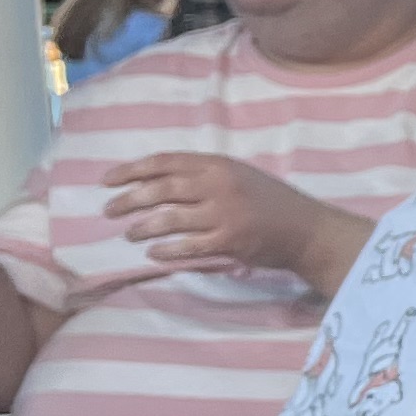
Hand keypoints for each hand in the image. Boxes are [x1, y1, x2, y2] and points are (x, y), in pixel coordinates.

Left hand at [102, 152, 346, 281]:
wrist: (308, 230)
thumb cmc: (271, 202)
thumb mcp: (239, 176)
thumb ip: (204, 175)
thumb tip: (156, 181)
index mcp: (219, 164)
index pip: (165, 162)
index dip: (131, 170)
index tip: (107, 181)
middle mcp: (219, 185)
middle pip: (161, 189)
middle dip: (129, 199)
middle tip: (108, 210)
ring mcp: (225, 214)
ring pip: (170, 219)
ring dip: (143, 227)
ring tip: (129, 233)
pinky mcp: (230, 241)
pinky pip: (188, 246)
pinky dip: (166, 250)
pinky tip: (153, 254)